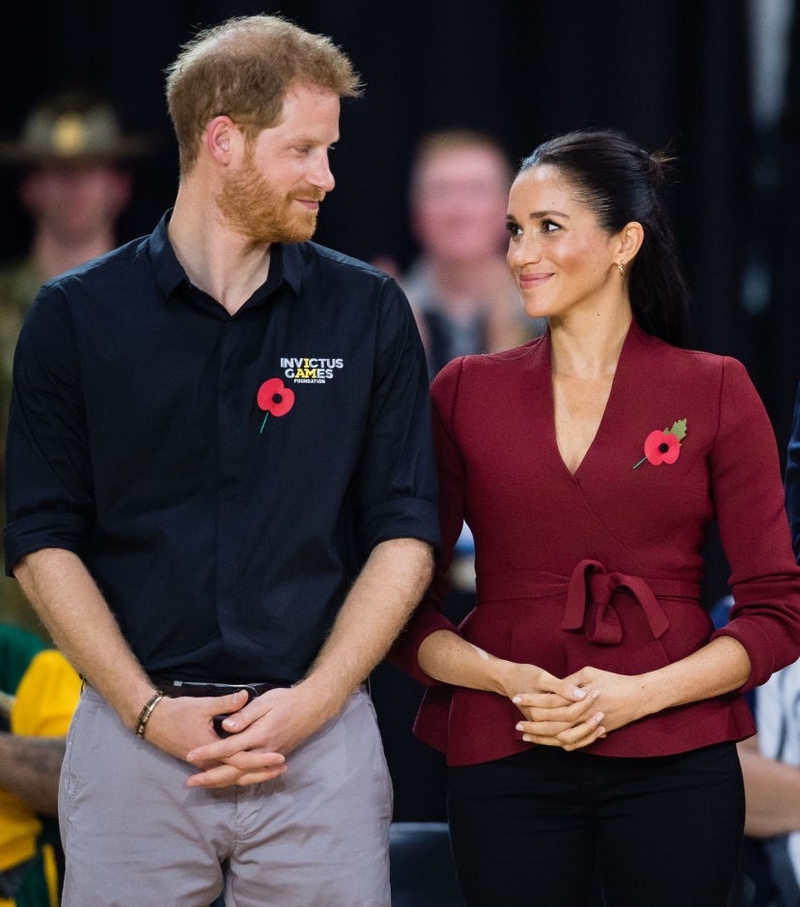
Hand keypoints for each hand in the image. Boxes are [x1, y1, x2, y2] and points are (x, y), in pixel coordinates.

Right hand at [144, 690, 285, 786]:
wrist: (154, 722)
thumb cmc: (178, 712)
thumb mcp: (203, 706)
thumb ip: (226, 703)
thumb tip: (246, 696)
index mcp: (212, 751)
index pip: (241, 760)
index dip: (261, 759)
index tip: (279, 757)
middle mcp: (209, 763)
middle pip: (240, 773)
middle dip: (262, 772)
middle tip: (283, 768)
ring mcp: (206, 765)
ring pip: (233, 776)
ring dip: (253, 773)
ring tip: (273, 771)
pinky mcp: (204, 762)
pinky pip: (226, 771)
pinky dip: (240, 772)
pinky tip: (253, 769)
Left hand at [184, 682, 332, 788]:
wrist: (312, 708)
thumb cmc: (286, 700)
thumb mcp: (265, 701)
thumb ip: (245, 714)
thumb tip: (226, 727)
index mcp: (260, 735)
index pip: (229, 748)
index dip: (209, 752)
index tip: (190, 755)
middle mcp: (264, 751)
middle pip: (234, 770)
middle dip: (210, 777)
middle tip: (190, 781)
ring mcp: (270, 758)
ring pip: (243, 776)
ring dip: (221, 782)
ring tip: (203, 784)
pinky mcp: (274, 759)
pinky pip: (253, 776)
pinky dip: (238, 781)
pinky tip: (228, 782)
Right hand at [495, 661, 605, 751]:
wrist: (508, 680)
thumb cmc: (524, 675)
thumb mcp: (542, 677)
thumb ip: (561, 687)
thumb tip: (581, 694)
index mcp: (538, 711)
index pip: (567, 712)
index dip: (584, 704)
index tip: (598, 693)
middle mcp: (539, 723)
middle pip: (568, 730)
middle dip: (588, 722)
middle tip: (603, 712)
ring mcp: (542, 728)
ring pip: (567, 741)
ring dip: (585, 736)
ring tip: (602, 727)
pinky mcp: (546, 728)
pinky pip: (564, 741)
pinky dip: (579, 739)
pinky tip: (593, 733)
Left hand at [514, 665, 650, 750]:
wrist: (638, 696)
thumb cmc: (613, 680)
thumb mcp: (589, 673)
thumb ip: (569, 682)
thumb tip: (553, 689)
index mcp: (578, 698)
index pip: (548, 701)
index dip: (531, 700)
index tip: (516, 697)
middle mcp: (582, 716)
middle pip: (551, 723)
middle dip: (532, 724)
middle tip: (517, 725)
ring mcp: (589, 727)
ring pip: (561, 737)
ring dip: (543, 738)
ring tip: (528, 736)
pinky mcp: (595, 733)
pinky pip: (575, 743)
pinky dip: (560, 744)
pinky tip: (549, 742)